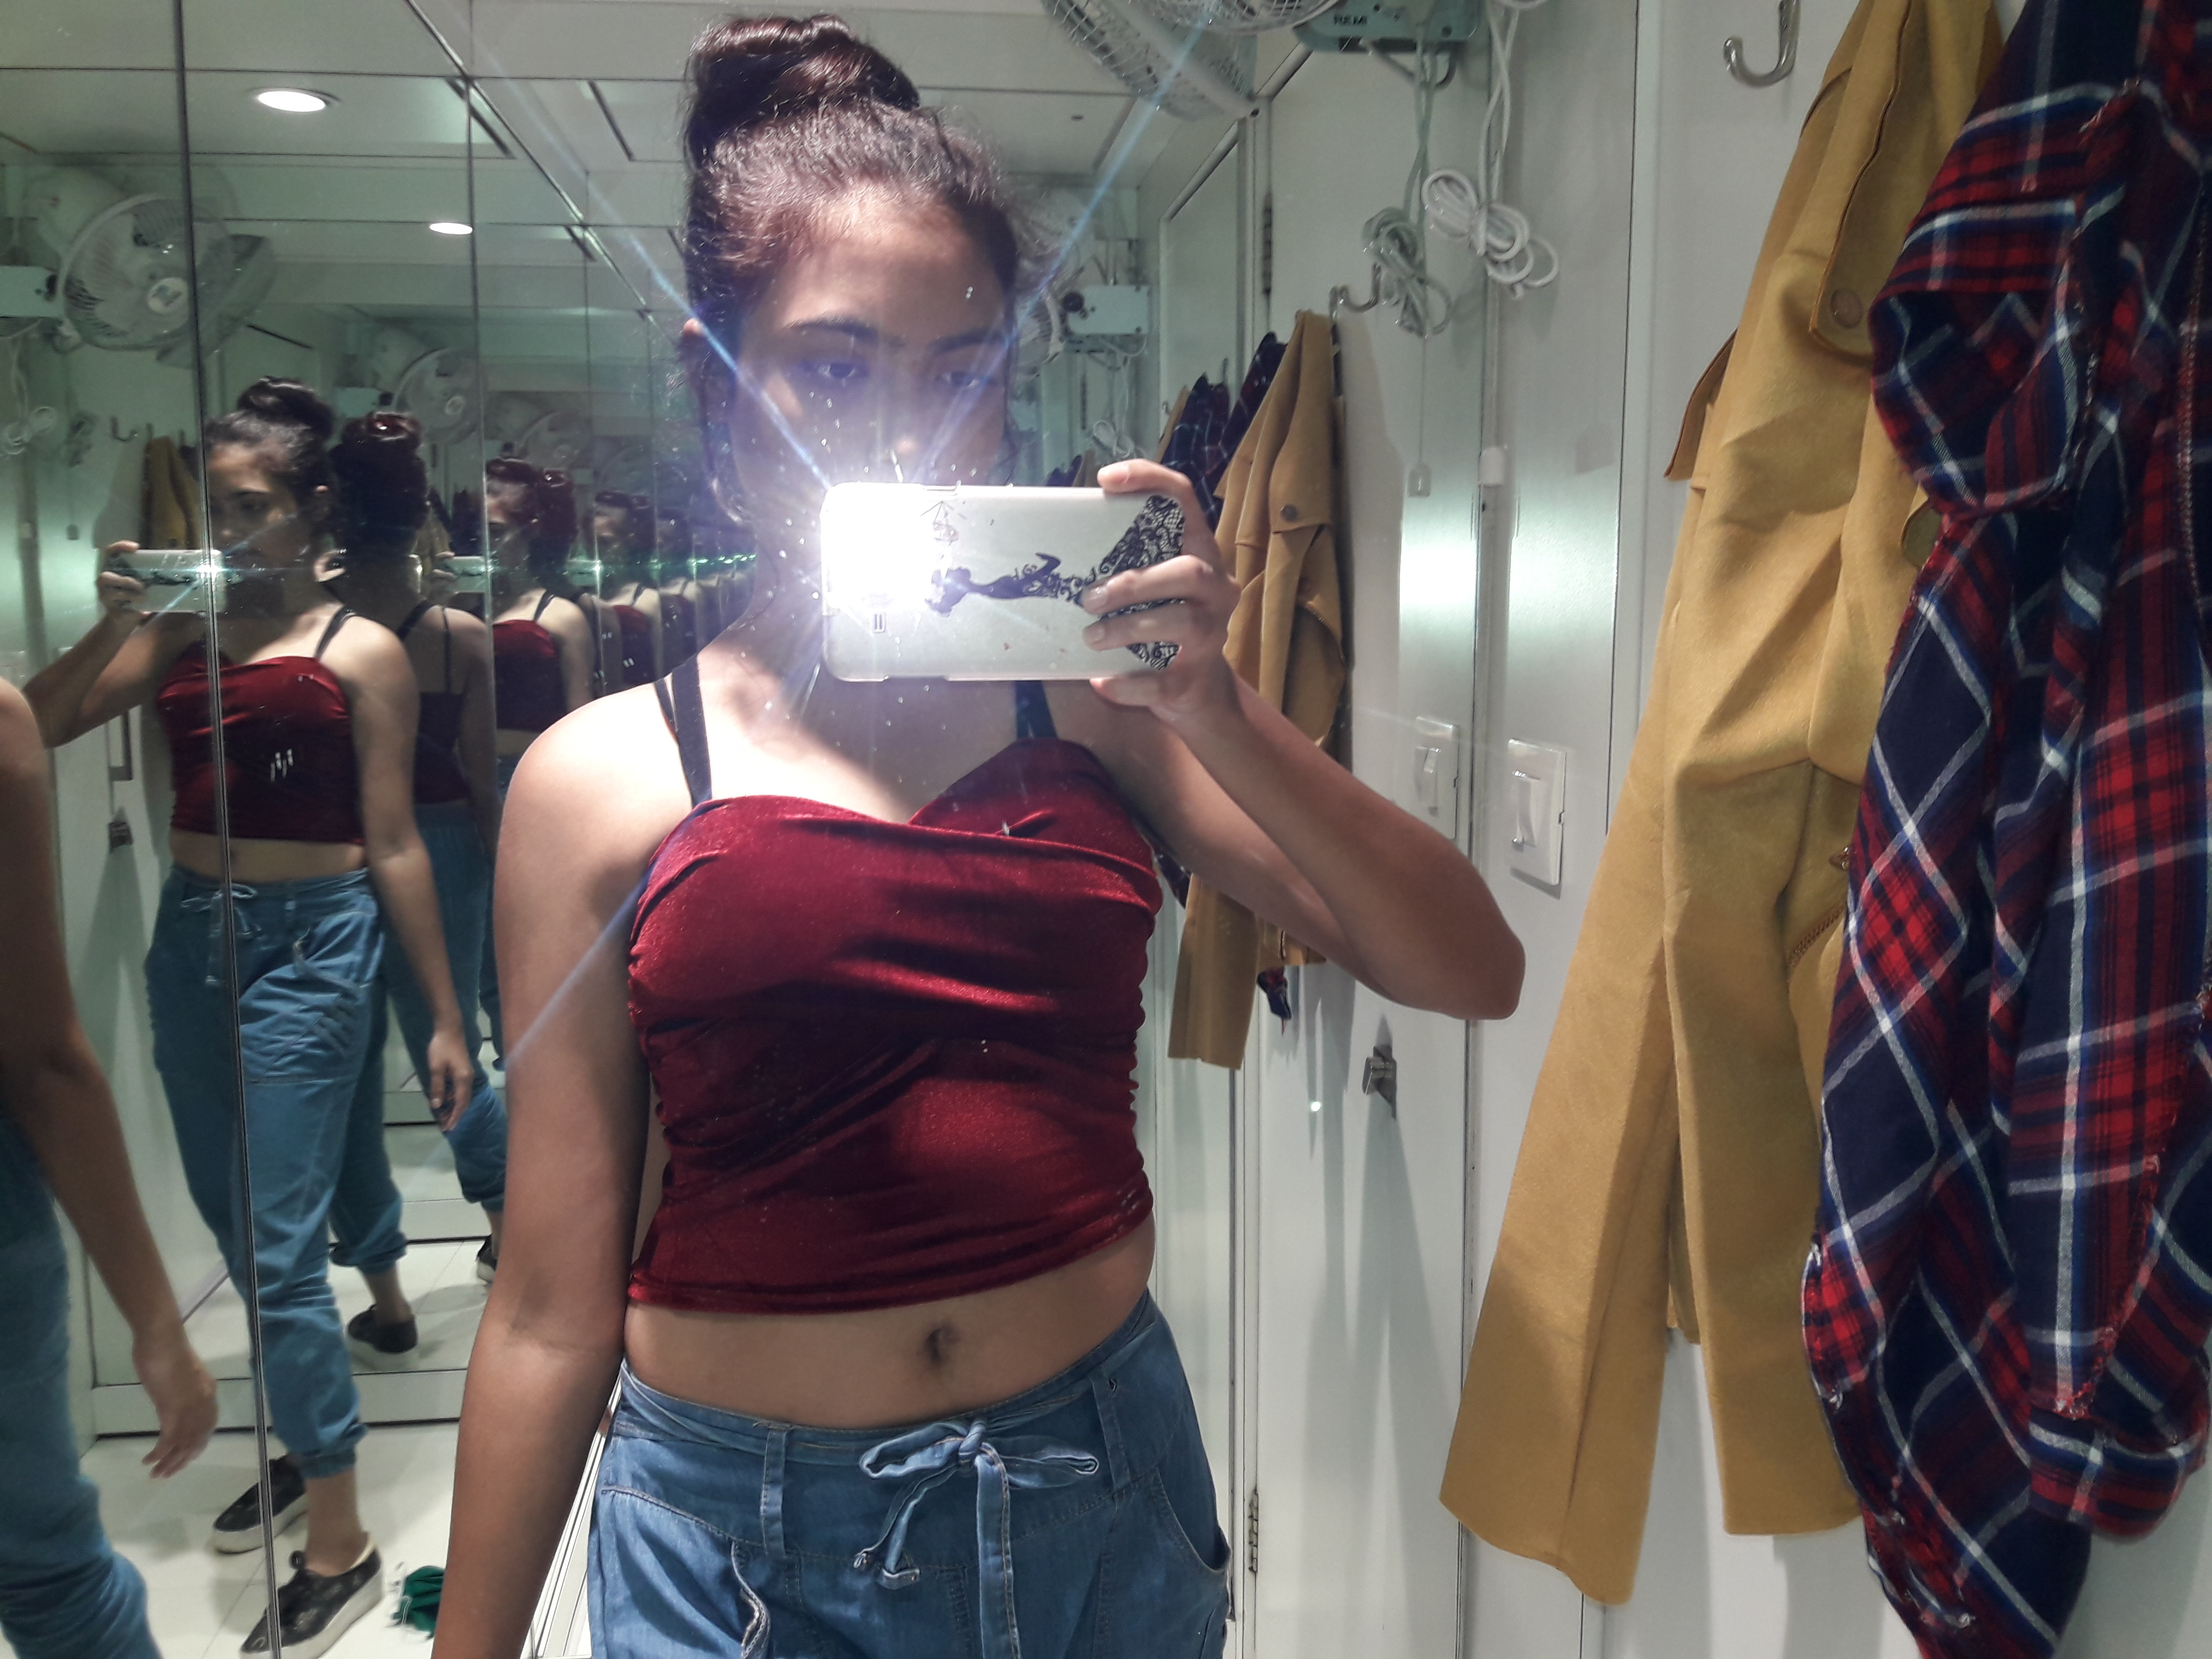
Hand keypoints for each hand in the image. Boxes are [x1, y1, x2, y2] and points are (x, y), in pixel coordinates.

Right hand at [97, 544, 146, 620]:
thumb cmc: (131, 595)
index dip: (119, 547)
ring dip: (131, 595)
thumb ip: (143, 574)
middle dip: (126, 581)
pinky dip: (135, 611)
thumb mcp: (137, 582)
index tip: (136, 547)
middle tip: (142, 586)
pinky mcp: (111, 612)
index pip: (108, 553)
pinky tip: (144, 612)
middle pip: (105, 577)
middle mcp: (103, 582)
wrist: (123, 619)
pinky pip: (121, 610)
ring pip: (112, 594)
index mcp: (111, 570)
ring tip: (144, 598)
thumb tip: (167, 567)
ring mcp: (104, 597)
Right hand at [132, 1321, 215, 1477]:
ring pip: (184, 1444)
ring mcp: (189, 1406)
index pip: (208, 1426)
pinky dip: (159, 1453)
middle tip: (168, 1473)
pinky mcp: (171, 1408)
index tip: (186, 1457)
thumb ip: (183, 1390)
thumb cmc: (166, 1349)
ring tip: (156, 1475)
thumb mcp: (182, 1374)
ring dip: (170, 1462)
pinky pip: (169, 1439)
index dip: (197, 1444)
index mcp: (208, 1392)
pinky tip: (148, 1461)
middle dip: (183, 1459)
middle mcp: (204, 1402)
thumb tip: (176, 1401)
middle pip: (197, 1439)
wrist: (161, 1338)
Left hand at [425, 1023, 472, 1128]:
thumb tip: (437, 1106)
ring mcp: (466, 1075)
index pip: (460, 1103)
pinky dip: (453, 1098)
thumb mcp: (436, 1068)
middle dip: (455, 1115)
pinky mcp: (462, 1071)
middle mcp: (468, 1079)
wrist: (449, 1029)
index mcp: (463, 1079)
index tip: (448, 1128)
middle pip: (463, 1102)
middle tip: (445, 1127)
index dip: (454, 1116)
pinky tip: (444, 1101)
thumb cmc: (441, 1047)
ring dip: (454, 1107)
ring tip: (444, 1117)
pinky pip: (459, 1090)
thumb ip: (437, 1087)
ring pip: (462, 1096)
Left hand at [1080, 461, 1241, 727]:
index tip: (1105, 479)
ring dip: (1128, 628)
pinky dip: (1128, 683)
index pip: (1184, 500)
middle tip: (1090, 598)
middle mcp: (1216, 588)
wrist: (1197, 692)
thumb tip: (1055, 548)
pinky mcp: (1197, 677)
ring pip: (1180, 622)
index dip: (1149, 481)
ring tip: (1092, 637)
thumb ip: (1125, 564)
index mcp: (1200, 553)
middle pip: (1189, 571)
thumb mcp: (1150, 588)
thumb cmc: (1160, 626)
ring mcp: (1213, 634)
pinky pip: (1163, 680)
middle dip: (1135, 582)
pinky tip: (1101, 682)